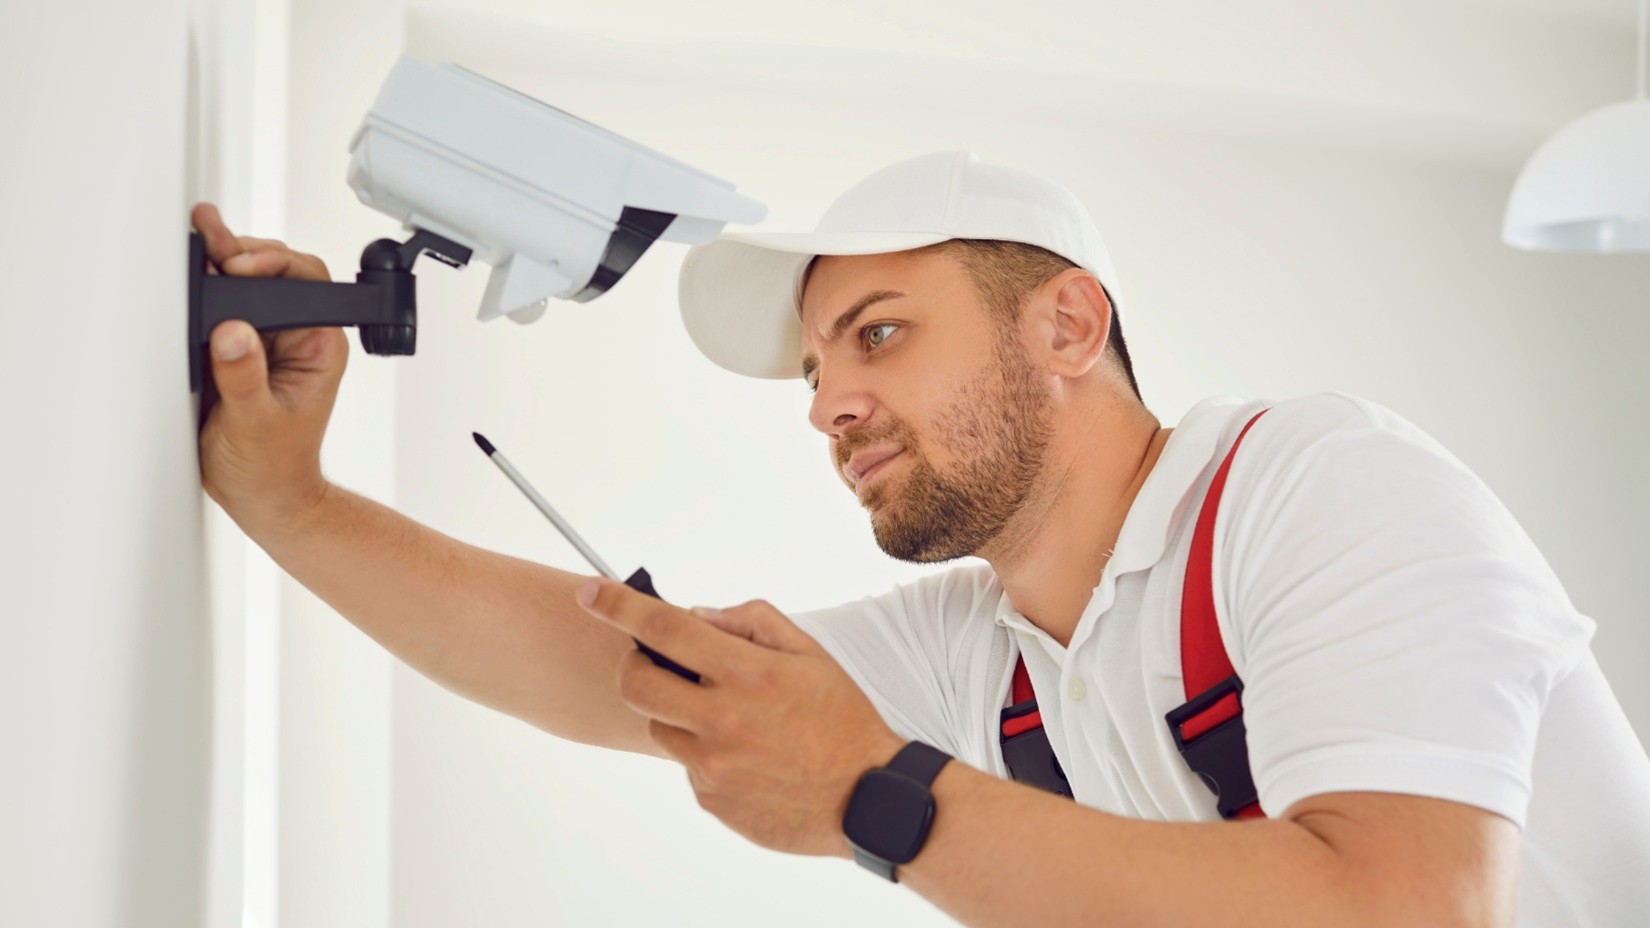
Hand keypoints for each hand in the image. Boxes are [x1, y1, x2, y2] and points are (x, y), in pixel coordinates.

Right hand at [192, 202, 346, 524]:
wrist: (260, 495)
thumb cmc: (272, 467)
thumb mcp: (255, 422)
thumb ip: (244, 376)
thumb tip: (232, 331)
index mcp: (317, 346)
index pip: (307, 281)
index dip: (274, 264)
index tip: (240, 268)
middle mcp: (296, 337)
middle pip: (275, 272)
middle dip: (242, 253)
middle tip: (210, 244)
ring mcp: (265, 340)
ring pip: (247, 285)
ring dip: (222, 261)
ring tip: (200, 239)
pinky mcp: (237, 348)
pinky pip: (223, 307)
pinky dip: (206, 288)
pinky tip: (193, 269)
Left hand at [575, 579, 905, 858]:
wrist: (868, 799)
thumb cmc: (842, 719)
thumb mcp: (810, 654)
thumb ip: (751, 623)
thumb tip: (698, 616)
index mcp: (746, 673)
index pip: (664, 628)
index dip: (618, 606)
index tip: (589, 592)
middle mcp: (721, 720)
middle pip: (636, 683)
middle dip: (635, 665)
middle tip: (656, 663)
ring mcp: (712, 766)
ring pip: (660, 727)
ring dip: (677, 714)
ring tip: (729, 719)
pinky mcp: (711, 800)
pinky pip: (688, 767)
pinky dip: (706, 754)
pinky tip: (749, 757)